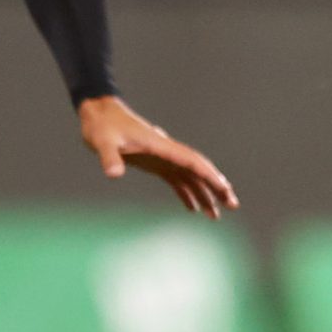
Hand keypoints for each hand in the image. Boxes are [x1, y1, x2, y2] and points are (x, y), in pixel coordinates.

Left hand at [78, 95, 236, 218]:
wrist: (99, 115)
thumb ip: (109, 157)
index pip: (192, 162)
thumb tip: (113, 174)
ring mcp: (162, 158)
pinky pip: (177, 180)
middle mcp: (167, 152)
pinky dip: (187, 193)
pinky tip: (192, 208)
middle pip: (199, 170)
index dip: (210, 176)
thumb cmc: (102, 126)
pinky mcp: (154, 163)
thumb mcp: (102, 142)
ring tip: (214, 216)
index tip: (225, 189)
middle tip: (232, 205)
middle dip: (217, 187)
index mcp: (162, 146)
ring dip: (204, 194)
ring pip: (191, 177)